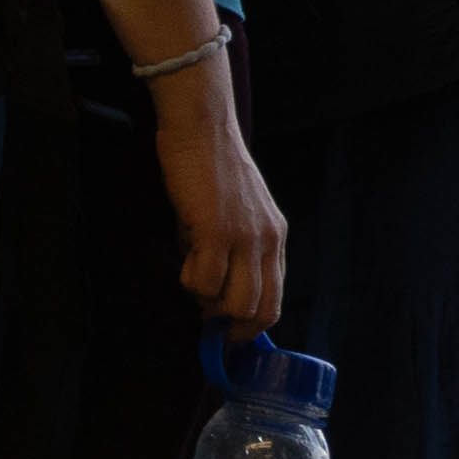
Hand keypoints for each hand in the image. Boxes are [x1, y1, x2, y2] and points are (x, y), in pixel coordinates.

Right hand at [154, 69, 288, 343]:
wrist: (201, 127)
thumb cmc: (210, 165)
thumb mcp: (236, 210)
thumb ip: (232, 248)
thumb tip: (210, 288)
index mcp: (276, 236)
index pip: (275, 300)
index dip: (250, 325)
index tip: (227, 331)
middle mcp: (268, 241)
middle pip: (260, 311)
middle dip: (230, 325)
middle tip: (204, 316)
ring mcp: (244, 238)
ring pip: (235, 304)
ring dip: (207, 301)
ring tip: (191, 275)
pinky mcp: (216, 232)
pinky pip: (204, 281)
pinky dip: (189, 280)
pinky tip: (183, 254)